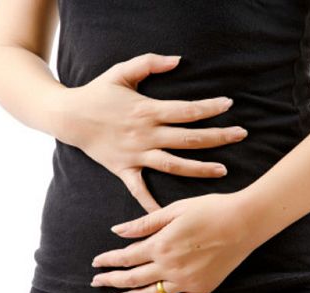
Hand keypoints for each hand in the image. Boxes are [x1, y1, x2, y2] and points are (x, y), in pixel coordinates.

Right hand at [53, 52, 247, 212]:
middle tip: (241, 135)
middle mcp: (145, 135)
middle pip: (188, 138)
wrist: (67, 116)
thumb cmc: (97, 92)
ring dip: (199, 169)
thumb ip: (150, 62)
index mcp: (147, 110)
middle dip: (217, 137)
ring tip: (223, 171)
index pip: (186, 110)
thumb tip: (179, 60)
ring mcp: (135, 154)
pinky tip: (166, 214)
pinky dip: (151, 203)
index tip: (230, 104)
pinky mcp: (123, 169)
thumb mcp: (121, 71)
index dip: (210, 107)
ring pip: (173, 165)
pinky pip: (139, 189)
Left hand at [90, 192, 259, 292]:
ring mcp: (186, 281)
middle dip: (111, 281)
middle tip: (96, 283)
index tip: (96, 264)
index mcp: (161, 244)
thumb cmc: (210, 209)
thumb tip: (117, 231)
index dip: (108, 261)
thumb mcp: (174, 210)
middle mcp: (170, 266)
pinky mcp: (202, 289)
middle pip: (132, 279)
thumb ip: (144, 224)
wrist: (244, 221)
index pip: (126, 257)